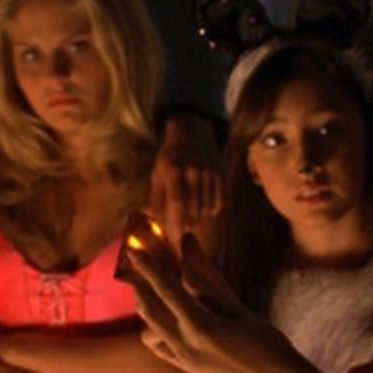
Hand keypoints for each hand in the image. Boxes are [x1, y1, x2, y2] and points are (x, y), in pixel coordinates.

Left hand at [130, 234, 300, 372]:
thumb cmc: (266, 342)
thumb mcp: (238, 309)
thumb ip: (208, 281)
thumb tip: (190, 248)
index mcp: (200, 326)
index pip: (167, 290)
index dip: (150, 269)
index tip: (136, 252)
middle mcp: (185, 345)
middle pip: (150, 310)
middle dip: (142, 286)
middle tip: (139, 266)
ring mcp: (185, 360)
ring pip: (150, 330)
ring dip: (147, 310)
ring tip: (153, 292)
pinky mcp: (189, 369)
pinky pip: (160, 348)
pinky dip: (156, 331)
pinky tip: (166, 320)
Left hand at [150, 116, 224, 235]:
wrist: (192, 133)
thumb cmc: (170, 157)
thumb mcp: (157, 173)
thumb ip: (155, 197)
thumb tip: (150, 218)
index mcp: (174, 169)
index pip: (177, 202)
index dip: (176, 223)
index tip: (175, 238)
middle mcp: (194, 170)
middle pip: (193, 210)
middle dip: (186, 223)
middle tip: (181, 226)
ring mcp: (211, 172)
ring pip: (206, 209)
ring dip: (198, 217)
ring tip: (190, 212)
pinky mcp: (223, 174)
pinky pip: (219, 204)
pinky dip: (210, 210)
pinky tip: (202, 204)